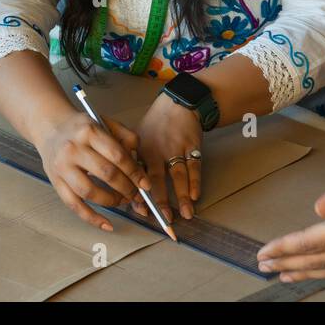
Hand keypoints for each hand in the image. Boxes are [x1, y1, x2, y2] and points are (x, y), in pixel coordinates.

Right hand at [31, 109, 149, 232]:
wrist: (50, 126)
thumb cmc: (81, 127)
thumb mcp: (104, 122)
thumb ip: (125, 137)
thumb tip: (138, 163)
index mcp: (89, 131)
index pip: (117, 155)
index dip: (135, 172)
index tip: (145, 184)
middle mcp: (73, 149)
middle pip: (106, 174)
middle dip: (126, 188)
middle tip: (137, 194)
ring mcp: (62, 167)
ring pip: (89, 192)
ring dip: (111, 201)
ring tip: (122, 201)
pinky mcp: (55, 182)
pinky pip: (74, 205)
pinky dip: (92, 218)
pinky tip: (107, 224)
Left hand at [133, 94, 203, 221]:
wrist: (178, 104)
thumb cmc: (155, 125)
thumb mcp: (137, 138)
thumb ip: (133, 161)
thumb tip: (128, 189)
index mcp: (141, 151)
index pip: (137, 177)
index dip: (139, 196)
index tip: (142, 213)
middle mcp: (157, 151)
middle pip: (157, 180)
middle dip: (161, 201)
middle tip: (164, 220)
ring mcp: (176, 148)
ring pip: (178, 176)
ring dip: (182, 196)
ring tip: (186, 215)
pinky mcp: (192, 146)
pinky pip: (194, 167)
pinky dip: (195, 182)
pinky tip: (196, 195)